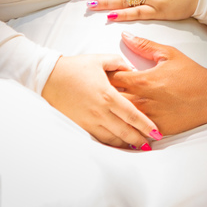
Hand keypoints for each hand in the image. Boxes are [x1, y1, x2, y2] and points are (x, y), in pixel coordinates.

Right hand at [42, 54, 160, 149]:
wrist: (49, 78)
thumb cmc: (74, 68)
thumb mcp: (100, 60)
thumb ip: (120, 63)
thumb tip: (133, 69)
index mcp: (107, 95)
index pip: (132, 115)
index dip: (146, 125)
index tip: (156, 132)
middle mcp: (100, 111)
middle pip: (125, 131)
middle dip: (139, 139)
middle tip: (151, 144)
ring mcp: (89, 121)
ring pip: (112, 139)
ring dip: (126, 144)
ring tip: (137, 146)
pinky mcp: (80, 126)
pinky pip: (98, 139)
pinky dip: (111, 143)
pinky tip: (118, 144)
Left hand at [107, 34, 206, 134]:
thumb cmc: (191, 74)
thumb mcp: (169, 54)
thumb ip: (144, 45)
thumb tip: (125, 36)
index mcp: (143, 80)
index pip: (112, 78)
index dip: (105, 75)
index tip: (104, 74)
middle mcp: (143, 101)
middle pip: (111, 99)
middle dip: (105, 94)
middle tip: (101, 90)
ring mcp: (149, 118)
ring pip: (120, 116)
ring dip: (114, 110)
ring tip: (109, 106)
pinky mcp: (156, 130)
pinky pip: (134, 130)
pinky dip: (128, 125)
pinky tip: (125, 121)